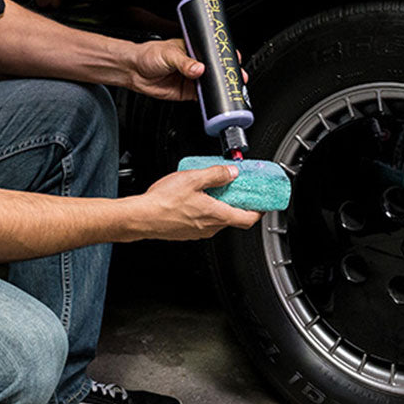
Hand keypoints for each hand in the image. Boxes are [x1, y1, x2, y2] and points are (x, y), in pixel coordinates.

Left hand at [125, 38, 247, 101]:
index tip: (235, 60)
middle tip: (237, 78)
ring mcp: (192, 79)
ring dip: (220, 88)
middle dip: (228, 74)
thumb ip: (184, 62)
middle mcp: (195, 64)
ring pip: (211, 85)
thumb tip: (198, 69)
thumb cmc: (149, 55)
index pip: (214, 53)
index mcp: (193, 49)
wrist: (134, 71)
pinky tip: (214, 100)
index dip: (226, 56)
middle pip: (216, 70)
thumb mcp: (168, 54)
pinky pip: (202, 98)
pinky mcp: (187, 92)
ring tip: (229, 89)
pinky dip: (209, 100)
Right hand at [134, 164, 261, 239]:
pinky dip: (206, 210)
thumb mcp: (193, 178)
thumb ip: (216, 174)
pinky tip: (195, 198)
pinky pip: (204, 221)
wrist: (141, 217)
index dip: (259, 210)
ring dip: (220, 205)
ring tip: (212, 189)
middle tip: (235, 188)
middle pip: (233, 217)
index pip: (248, 219)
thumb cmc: (163, 202)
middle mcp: (210, 227)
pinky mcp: (187, 232)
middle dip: (237, 202)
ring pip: (217, 219)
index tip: (262, 202)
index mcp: (217, 215)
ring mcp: (198, 232)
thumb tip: (232, 172)